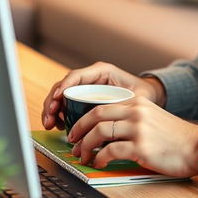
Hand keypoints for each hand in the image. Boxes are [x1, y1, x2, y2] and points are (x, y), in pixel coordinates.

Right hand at [41, 61, 165, 129]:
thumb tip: (107, 120)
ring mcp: (85, 88)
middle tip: (49, 118)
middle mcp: (91, 77)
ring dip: (52, 110)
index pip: (76, 76)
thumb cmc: (142, 93)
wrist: (148, 96)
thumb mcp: (134, 97)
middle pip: (64, 86)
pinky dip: (60, 115)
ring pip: (61, 96)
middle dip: (53, 102)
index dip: (64, 87)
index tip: (57, 98)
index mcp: (102, 71)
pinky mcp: (83, 98)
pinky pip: (66, 104)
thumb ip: (121, 105)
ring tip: (50, 125)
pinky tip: (58, 126)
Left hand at [68, 96, 197, 177]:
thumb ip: (131, 117)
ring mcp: (138, 129)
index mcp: (137, 102)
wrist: (197, 147)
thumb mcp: (152, 117)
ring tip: (83, 156)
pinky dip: (100, 158)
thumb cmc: (175, 137)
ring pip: (100, 132)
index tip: (77, 130)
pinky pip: (110, 151)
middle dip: (79, 130)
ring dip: (86, 146)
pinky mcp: (141, 148)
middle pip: (96, 115)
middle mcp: (136, 112)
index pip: (102, 104)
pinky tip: (100, 163)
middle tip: (73, 142)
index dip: (84, 118)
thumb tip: (104, 130)